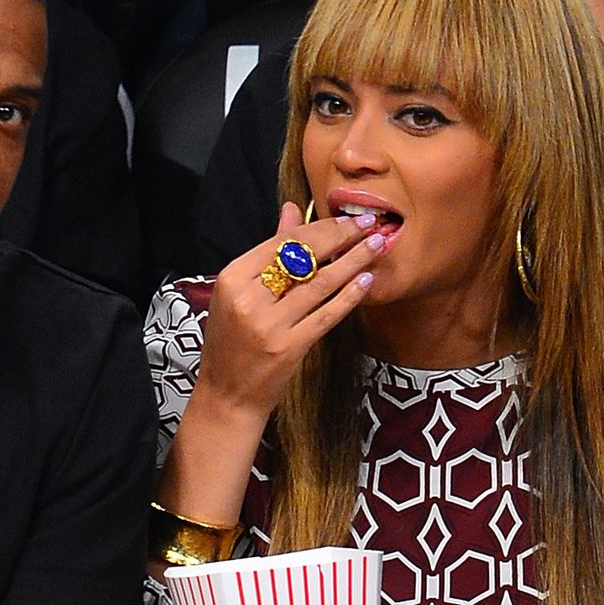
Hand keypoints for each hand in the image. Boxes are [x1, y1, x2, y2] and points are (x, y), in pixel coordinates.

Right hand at [194, 203, 380, 419]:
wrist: (227, 395)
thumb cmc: (232, 342)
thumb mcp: (239, 293)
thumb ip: (269, 250)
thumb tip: (292, 209)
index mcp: (232, 278)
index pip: (282, 241)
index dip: (319, 227)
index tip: (345, 217)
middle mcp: (248, 298)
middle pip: (302, 256)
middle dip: (341, 236)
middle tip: (368, 223)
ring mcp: (268, 324)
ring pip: (319, 283)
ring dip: (353, 260)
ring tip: (376, 245)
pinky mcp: (288, 347)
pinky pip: (326, 315)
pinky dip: (349, 296)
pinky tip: (366, 280)